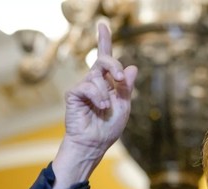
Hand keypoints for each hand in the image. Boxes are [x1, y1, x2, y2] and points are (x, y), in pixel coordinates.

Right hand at [52, 22, 137, 188]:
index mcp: (107, 83)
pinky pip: (87, 86)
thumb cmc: (108, 128)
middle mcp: (94, 82)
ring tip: (106, 108)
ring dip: (106, 93)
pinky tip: (100, 107)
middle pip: (104, 61)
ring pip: (97, 76)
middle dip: (114, 66)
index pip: (105, 59)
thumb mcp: (124, 105)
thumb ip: (127, 87)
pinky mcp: (73, 94)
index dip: (104, 41)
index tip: (102, 25)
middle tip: (121, 78)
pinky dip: (97, 97)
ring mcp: (83, 87)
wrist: (94, 144)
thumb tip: (133, 68)